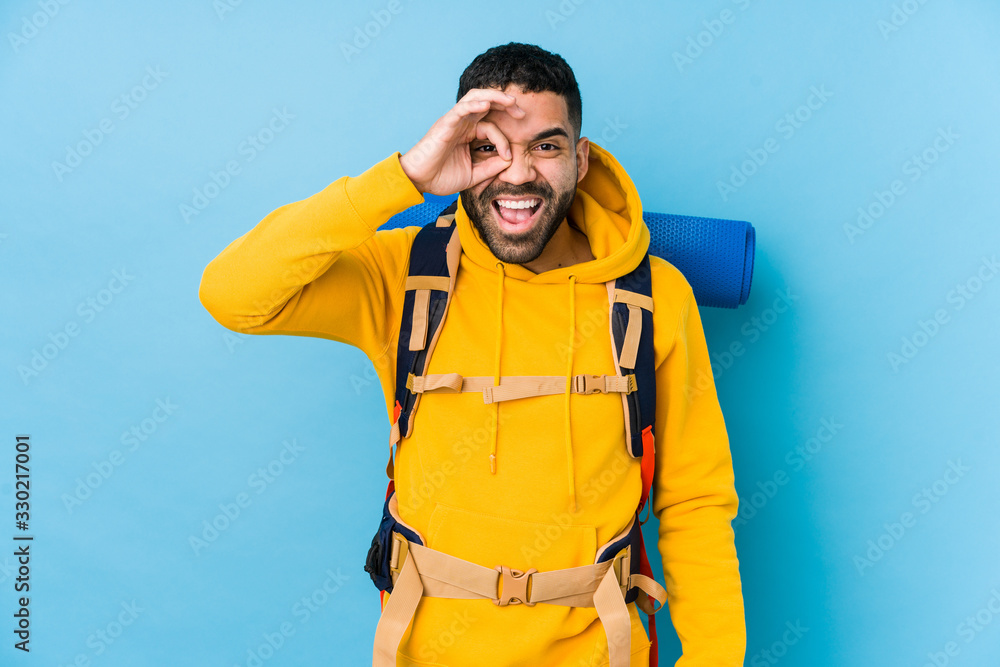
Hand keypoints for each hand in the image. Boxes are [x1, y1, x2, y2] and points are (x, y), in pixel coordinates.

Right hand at [399, 88, 524, 194]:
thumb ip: (491, 167)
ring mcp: (454, 121)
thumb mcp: (474, 175)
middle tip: (521, 111)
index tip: (509, 156)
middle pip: (486, 103)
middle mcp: (462, 124)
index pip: (492, 127)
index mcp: (469, 133)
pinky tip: (486, 104)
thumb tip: (509, 160)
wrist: (419, 181)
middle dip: (505, 103)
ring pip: (475, 99)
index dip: (504, 139)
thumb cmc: (441, 177)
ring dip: (494, 97)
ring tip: (510, 101)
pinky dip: (474, 104)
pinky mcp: (445, 124)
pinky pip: (461, 109)